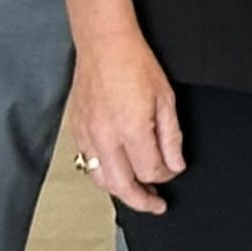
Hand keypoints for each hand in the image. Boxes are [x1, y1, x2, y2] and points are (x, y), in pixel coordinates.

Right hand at [70, 36, 181, 214]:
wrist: (104, 46)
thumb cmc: (135, 65)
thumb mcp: (166, 100)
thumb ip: (171, 138)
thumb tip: (175, 165)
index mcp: (131, 129)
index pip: (150, 170)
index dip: (166, 176)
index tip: (174, 172)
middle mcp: (105, 137)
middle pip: (121, 185)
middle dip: (141, 200)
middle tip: (155, 204)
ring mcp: (87, 135)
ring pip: (101, 179)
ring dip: (120, 191)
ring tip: (138, 192)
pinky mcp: (76, 131)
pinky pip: (88, 163)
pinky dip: (103, 174)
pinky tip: (117, 172)